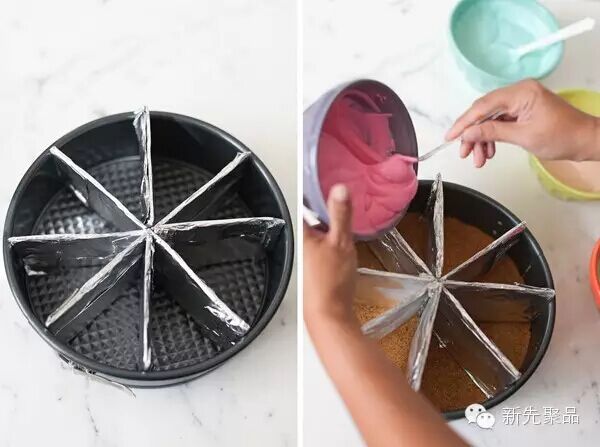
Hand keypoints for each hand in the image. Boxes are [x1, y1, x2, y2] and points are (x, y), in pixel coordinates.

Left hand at [303, 184, 356, 322]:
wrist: (329, 315)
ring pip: (316, 227)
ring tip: (340, 204)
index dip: (309, 184)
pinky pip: (321, 239)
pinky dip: (330, 232)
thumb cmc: (330, 284)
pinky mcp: (315, 264)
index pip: (301, 200)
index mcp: (302, 232)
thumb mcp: (341, 242)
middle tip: (331, 183)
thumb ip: (341, 214)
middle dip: (320, 199)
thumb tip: (340, 189)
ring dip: (327, 216)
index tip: (314, 169)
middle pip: (309, 213)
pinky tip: (341, 234)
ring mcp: (307, 253)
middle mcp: (300, 241)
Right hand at [446, 79, 599, 166]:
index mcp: (521, 92)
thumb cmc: (564, 136)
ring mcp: (520, 101)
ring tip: (479, 158)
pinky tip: (489, 151)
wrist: (585, 141)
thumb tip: (469, 133)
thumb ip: (493, 133)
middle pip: (484, 112)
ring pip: (489, 120)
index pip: (483, 106)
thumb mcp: (524, 137)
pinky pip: (499, 122)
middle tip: (464, 152)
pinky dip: (492, 137)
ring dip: (481, 139)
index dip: (464, 122)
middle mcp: (519, 92)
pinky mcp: (521, 110)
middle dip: (472, 134)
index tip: (451, 136)